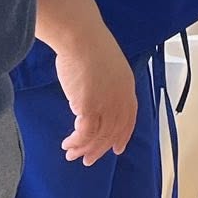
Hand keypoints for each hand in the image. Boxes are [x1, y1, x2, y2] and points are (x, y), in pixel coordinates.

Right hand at [53, 14, 136, 165]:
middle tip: (88, 160)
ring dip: (84, 148)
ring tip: (72, 154)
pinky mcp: (90, 107)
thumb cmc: (88, 46)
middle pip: (114, 131)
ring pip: (99, 136)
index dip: (123, 135)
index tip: (117, 148)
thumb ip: (106, 84)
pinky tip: (67, 144)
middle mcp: (121, 98)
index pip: (129, 118)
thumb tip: (94, 96)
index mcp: (127, 87)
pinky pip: (85, 133)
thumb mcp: (107, 67)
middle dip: (100, 148)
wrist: (81, 38)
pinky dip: (76, 142)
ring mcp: (107, 103)